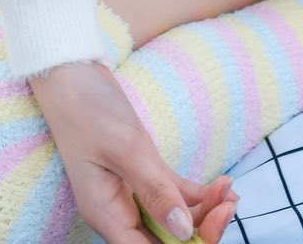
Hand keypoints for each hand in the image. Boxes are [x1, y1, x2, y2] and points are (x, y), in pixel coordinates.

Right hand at [28, 58, 239, 243]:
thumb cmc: (88, 109)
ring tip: (230, 192)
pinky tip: (221, 183)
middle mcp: (120, 212)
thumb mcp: (125, 148)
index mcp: (108, 216)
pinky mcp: (144, 174)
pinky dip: (200, 195)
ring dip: (205, 212)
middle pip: (166, 241)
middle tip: (229, 205)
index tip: (214, 224)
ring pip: (175, 220)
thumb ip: (155, 190)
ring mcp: (133, 194)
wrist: (72, 75)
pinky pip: (175, 196)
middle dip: (200, 230)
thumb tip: (183, 230)